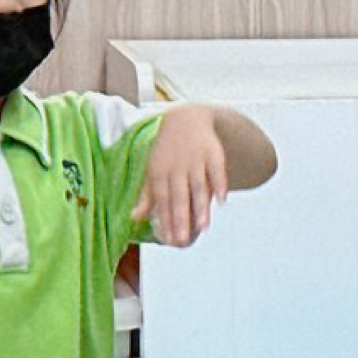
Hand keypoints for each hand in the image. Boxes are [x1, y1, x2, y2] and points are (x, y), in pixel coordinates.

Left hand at [135, 108, 229, 247]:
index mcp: (160, 171)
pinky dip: (220, 183)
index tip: (168, 239)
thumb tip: (134, 218)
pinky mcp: (213, 152)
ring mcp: (196, 158)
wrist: (185, 118)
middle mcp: (177, 166)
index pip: (162, 199)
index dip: (165, 219)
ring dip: (201, 206)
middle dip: (181, 218)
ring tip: (203, 227)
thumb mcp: (153, 169)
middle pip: (179, 195)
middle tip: (182, 240)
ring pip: (198, 185)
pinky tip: (222, 200)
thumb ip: (147, 195)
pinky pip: (217, 169)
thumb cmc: (166, 150)